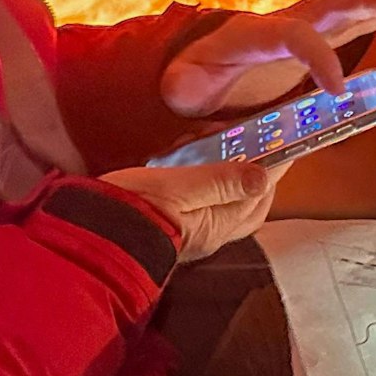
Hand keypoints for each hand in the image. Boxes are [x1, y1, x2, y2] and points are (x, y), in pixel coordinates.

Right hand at [100, 161, 286, 261]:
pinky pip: (201, 201)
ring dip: (231, 174)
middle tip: (257, 144)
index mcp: (218, 224)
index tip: (284, 141)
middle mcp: (210, 231)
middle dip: (257, 172)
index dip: (274, 165)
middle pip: (250, 201)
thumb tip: (262, 176)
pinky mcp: (171, 222)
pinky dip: (205, 179)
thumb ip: (222, 180)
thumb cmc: (134, 211)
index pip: (261, 192)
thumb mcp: (181, 187)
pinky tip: (193, 161)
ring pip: (226, 200)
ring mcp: (190, 229)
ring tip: (225, 147)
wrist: (90, 233)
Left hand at [161, 0, 375, 116]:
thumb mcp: (180, 85)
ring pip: (339, 7)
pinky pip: (342, 22)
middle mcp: (277, 25)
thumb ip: (185, 86)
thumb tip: (189, 91)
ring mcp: (293, 29)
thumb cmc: (189, 80)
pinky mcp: (302, 40)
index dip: (319, 57)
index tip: (339, 89)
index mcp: (250, 37)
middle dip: (366, 3)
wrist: (190, 69)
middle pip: (326, 6)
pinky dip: (371, 14)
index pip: (293, 37)